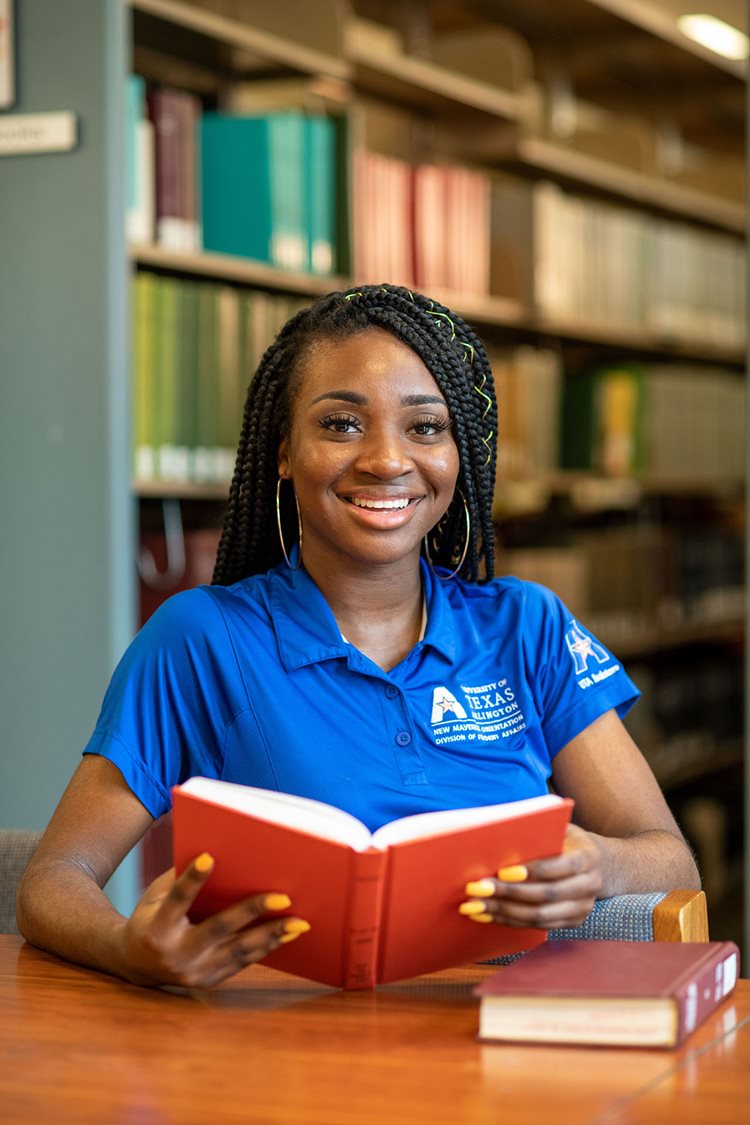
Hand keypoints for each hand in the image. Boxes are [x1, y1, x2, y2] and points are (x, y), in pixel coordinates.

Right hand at [114, 853, 309, 988]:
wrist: (133, 964)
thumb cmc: (151, 916)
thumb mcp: (156, 895)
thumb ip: (183, 878)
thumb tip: (222, 853)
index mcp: (156, 928)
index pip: (177, 900)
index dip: (192, 880)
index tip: (209, 857)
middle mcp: (175, 955)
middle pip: (218, 930)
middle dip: (252, 912)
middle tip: (283, 897)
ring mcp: (193, 973)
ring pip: (238, 952)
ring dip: (271, 936)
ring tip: (299, 923)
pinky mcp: (208, 982)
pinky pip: (241, 963)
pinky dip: (265, 947)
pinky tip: (286, 935)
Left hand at [459, 824, 602, 930]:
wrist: (601, 864)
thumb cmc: (568, 840)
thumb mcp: (560, 828)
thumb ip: (540, 831)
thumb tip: (502, 832)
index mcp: (588, 858)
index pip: (559, 867)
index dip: (532, 871)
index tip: (502, 871)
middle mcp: (589, 886)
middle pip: (546, 895)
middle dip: (509, 894)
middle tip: (478, 888)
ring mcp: (582, 909)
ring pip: (540, 916)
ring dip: (504, 911)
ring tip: (475, 905)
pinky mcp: (571, 923)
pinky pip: (537, 926)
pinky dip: (509, 921)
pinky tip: (486, 915)